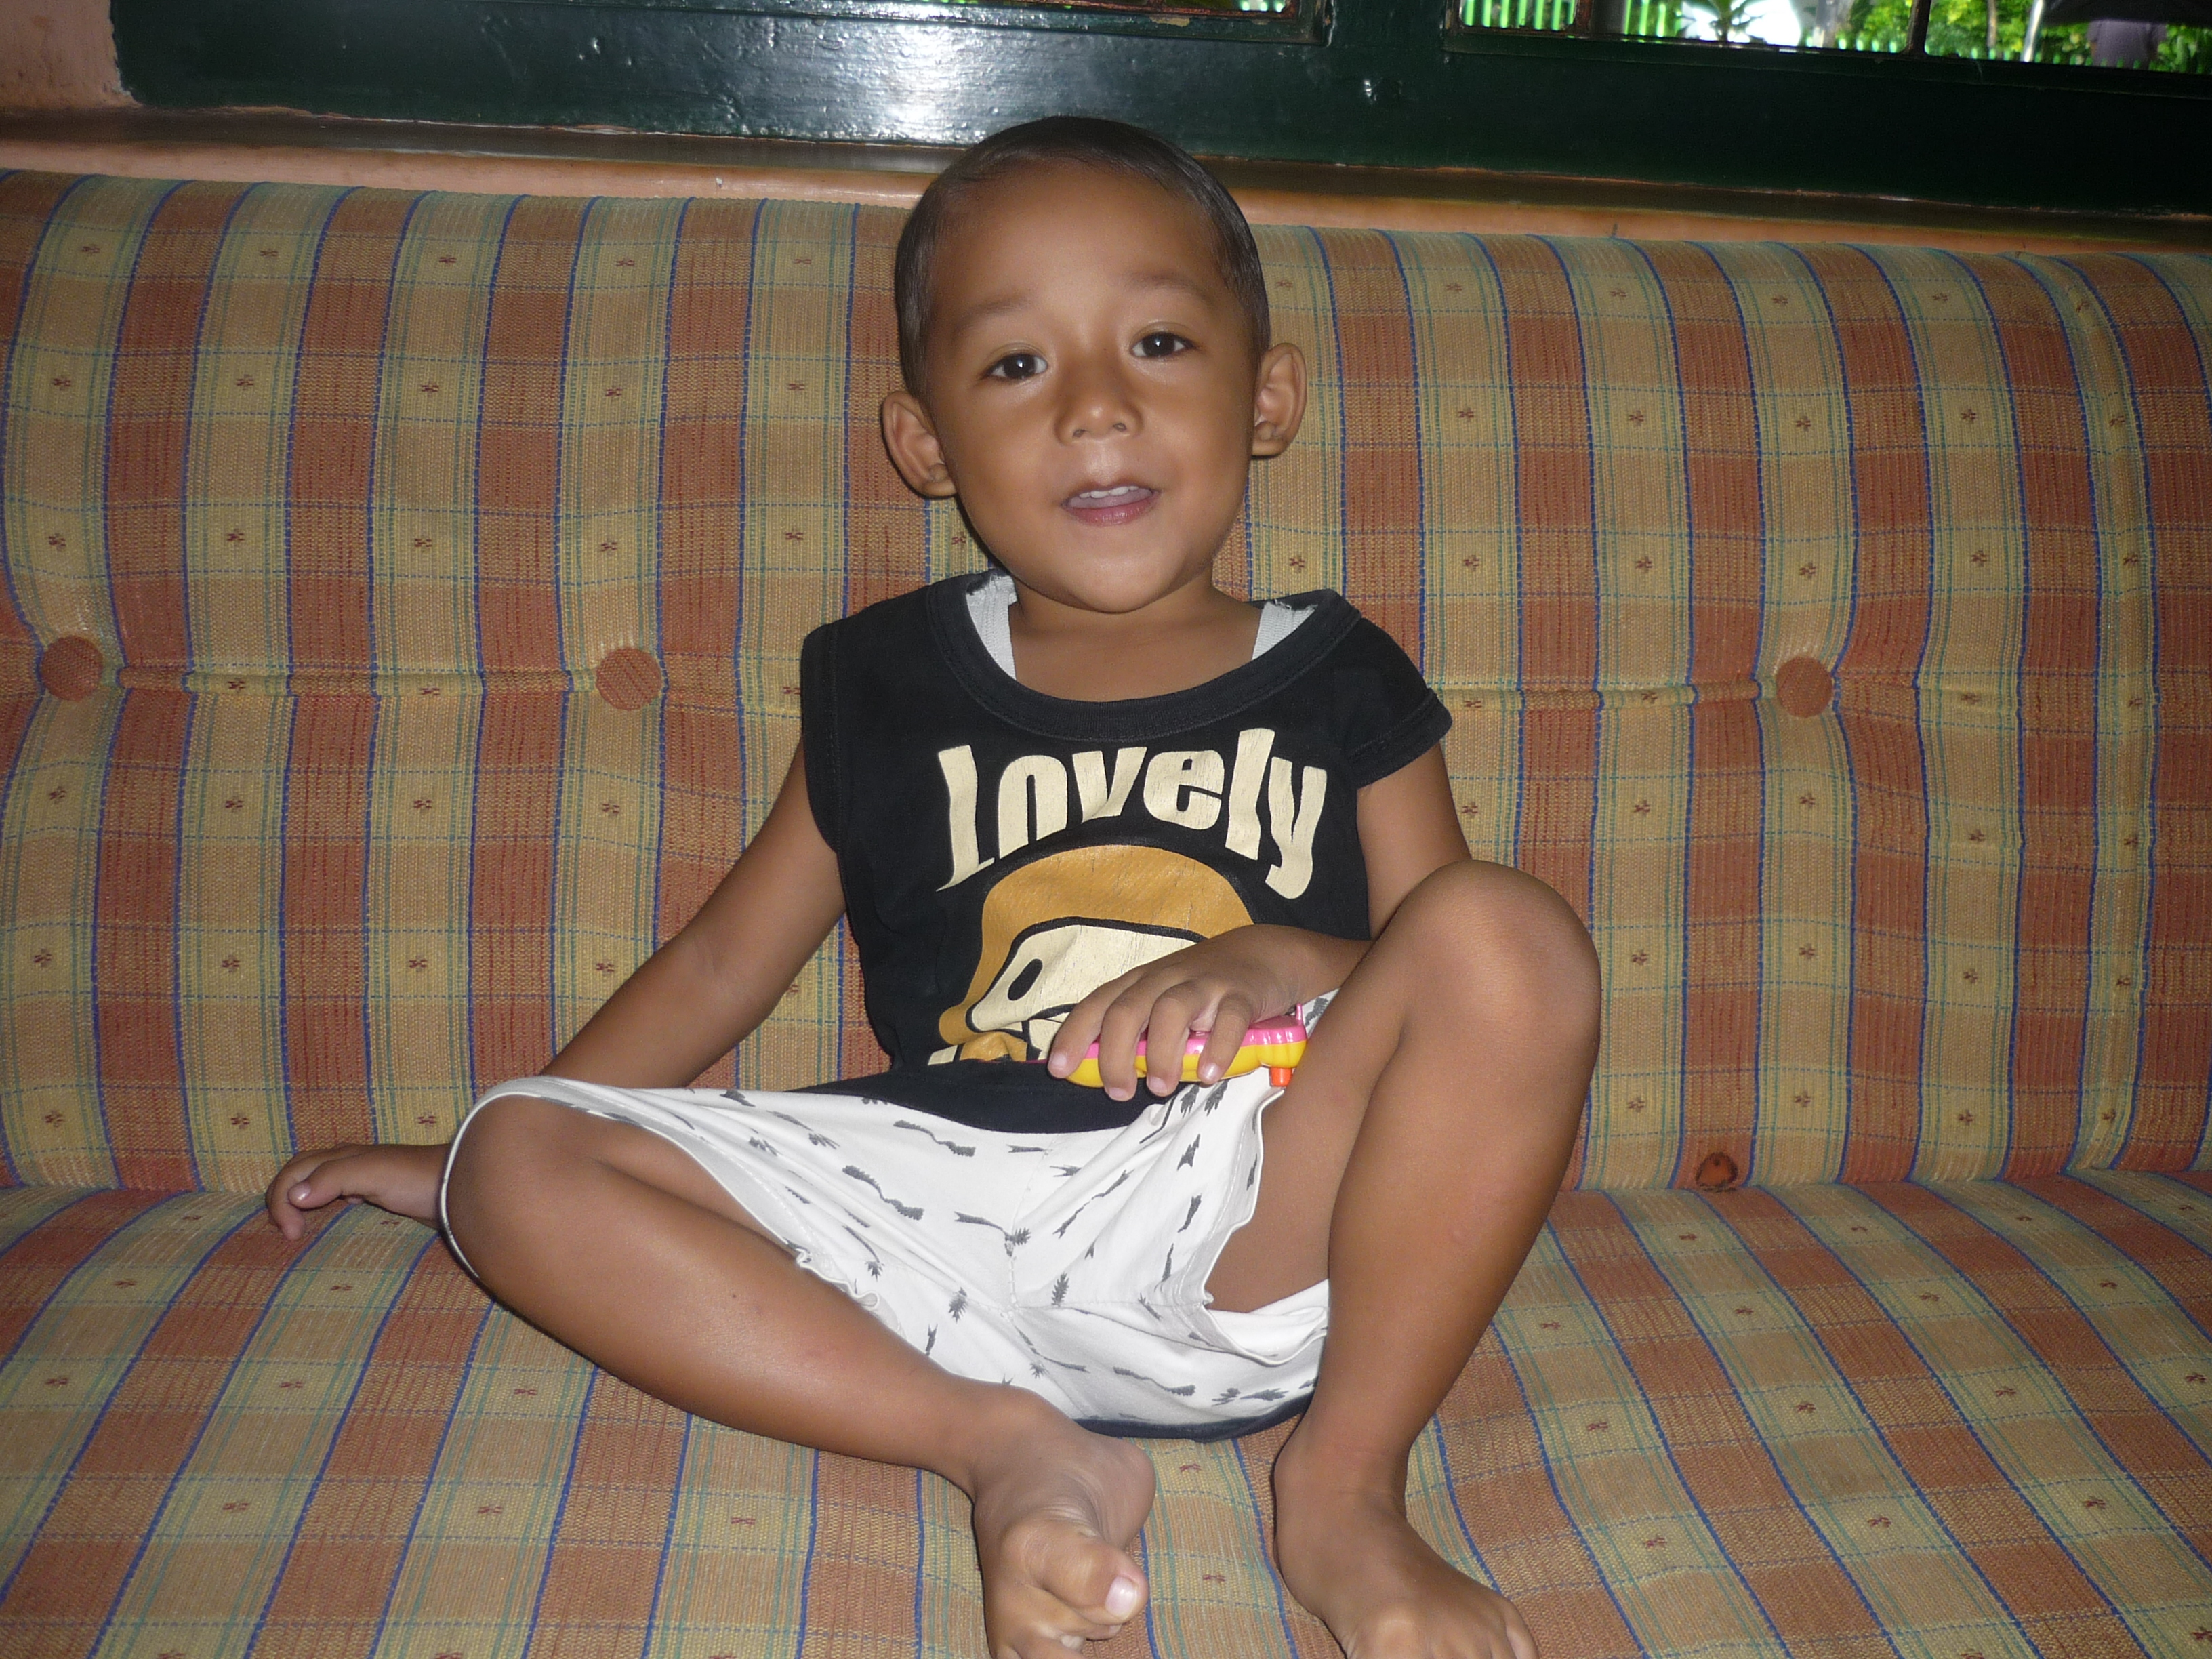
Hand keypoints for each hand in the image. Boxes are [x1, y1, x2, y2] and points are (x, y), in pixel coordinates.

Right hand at [266, 1142, 448, 1240]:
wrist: (459, 1185)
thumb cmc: (417, 1178)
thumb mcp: (372, 1174)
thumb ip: (334, 1178)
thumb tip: (294, 1195)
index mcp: (341, 1155)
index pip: (294, 1170)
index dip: (281, 1199)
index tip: (290, 1233)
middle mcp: (348, 1161)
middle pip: (301, 1172)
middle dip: (283, 1197)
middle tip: (287, 1232)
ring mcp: (364, 1173)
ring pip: (317, 1179)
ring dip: (300, 1198)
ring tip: (296, 1225)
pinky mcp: (379, 1188)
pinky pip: (339, 1189)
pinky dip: (324, 1200)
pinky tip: (333, 1209)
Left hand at [1046, 925, 1362, 1102]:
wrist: (1264, 954)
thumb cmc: (1203, 988)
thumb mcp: (1164, 1000)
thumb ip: (1139, 1031)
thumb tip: (1101, 1073)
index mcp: (1140, 983)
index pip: (1097, 1005)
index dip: (1074, 1035)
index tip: (1059, 1070)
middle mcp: (1165, 980)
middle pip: (1127, 1010)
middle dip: (1114, 1053)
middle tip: (1119, 1092)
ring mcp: (1203, 985)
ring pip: (1171, 1011)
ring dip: (1160, 1052)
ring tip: (1161, 1087)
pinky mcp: (1240, 994)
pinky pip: (1228, 1020)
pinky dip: (1217, 1048)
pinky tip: (1210, 1075)